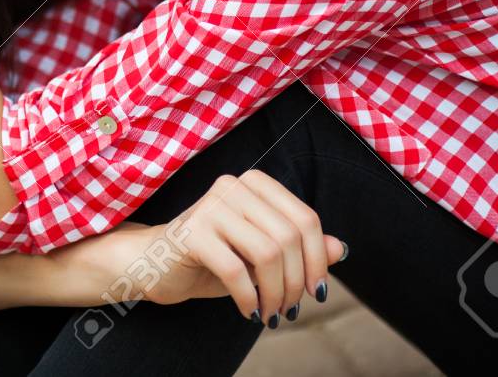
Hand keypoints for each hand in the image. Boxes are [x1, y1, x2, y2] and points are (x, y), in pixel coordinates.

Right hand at [127, 170, 346, 323]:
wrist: (158, 264)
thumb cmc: (215, 259)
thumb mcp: (261, 256)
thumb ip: (299, 249)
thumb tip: (339, 249)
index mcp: (255, 184)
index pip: (305, 218)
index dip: (317, 260)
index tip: (315, 291)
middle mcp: (235, 185)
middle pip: (289, 237)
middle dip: (296, 282)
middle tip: (289, 310)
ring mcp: (212, 205)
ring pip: (267, 253)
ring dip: (275, 294)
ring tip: (271, 313)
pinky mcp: (193, 232)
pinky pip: (236, 270)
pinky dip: (248, 298)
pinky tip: (247, 310)